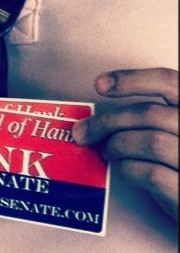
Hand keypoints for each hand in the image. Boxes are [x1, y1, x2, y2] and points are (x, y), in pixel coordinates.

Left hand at [72, 68, 178, 220]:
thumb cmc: (177, 164)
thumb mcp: (169, 132)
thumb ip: (149, 120)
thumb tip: (98, 118)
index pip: (168, 81)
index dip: (133, 79)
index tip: (99, 84)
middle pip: (150, 113)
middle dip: (107, 121)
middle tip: (82, 132)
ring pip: (151, 142)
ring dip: (117, 146)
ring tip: (106, 152)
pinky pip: (152, 174)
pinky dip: (127, 169)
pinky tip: (121, 169)